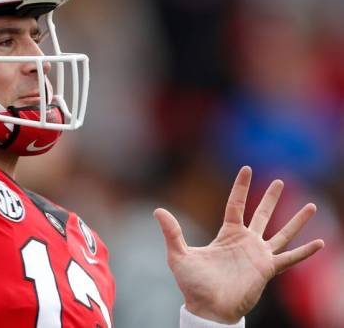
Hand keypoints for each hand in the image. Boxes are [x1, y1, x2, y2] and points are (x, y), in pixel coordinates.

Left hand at [154, 166, 323, 323]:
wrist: (208, 308)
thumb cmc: (193, 285)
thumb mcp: (179, 255)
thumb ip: (172, 232)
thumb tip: (158, 210)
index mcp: (227, 235)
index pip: (236, 204)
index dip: (240, 187)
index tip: (246, 169)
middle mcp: (245, 242)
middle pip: (262, 214)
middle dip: (271, 198)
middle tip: (280, 181)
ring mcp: (258, 256)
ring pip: (282, 233)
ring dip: (296, 220)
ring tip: (311, 206)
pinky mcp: (267, 270)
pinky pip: (290, 259)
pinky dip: (305, 252)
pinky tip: (320, 242)